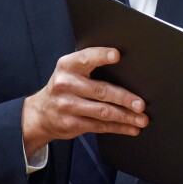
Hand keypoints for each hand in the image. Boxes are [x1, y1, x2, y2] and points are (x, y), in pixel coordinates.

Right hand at [22, 47, 148, 154]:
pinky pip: (100, 126)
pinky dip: (119, 128)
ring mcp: (67, 106)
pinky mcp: (71, 124)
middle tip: (141, 104)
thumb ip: (90, 65)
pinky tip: (132, 128)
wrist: (39, 114)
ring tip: (142, 119)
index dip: (101, 56)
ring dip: (126, 117)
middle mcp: (66, 85)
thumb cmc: (65, 87)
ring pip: (103, 112)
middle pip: (100, 91)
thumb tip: (128, 67)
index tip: (117, 55)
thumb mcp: (70, 71)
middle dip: (124, 98)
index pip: (86, 58)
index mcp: (67, 66)